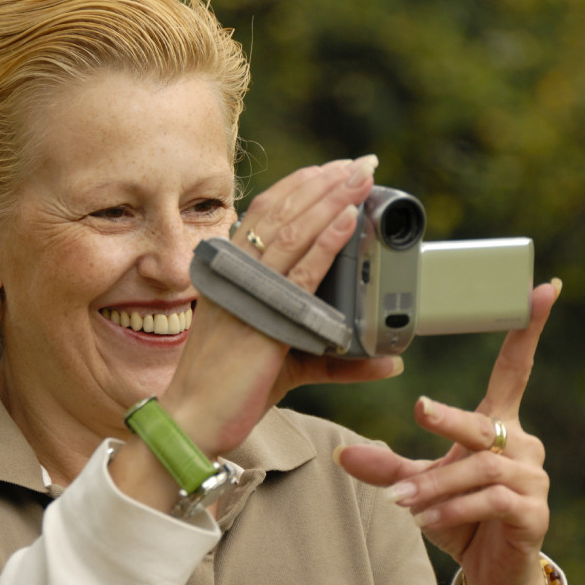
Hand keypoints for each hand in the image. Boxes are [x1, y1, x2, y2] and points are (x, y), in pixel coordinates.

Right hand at [161, 155, 401, 457]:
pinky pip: (298, 272)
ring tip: (361, 176)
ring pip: (293, 233)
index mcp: (232, 276)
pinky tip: (347, 217)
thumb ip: (338, 358)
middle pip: (282, 214)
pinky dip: (325, 241)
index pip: (265, 217)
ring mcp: (247, 294)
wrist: (195, 420)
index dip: (299, 189)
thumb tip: (390, 362)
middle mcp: (236, 276)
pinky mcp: (263, 319)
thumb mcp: (289, 364)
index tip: (332, 170)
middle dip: (324, 183)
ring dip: (330, 199)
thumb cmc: (231, 389)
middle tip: (360, 163)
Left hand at [334, 278, 561, 584]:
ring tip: (402, 501)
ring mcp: (532, 478)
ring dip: (436, 483)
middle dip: (448, 419)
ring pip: (480, 467)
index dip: (527, 330)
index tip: (543, 288)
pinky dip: (452, 509)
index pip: (514, 369)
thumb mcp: (417, 485)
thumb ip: (386, 466)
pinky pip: (491, 501)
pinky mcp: (533, 512)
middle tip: (420, 410)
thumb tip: (340, 452)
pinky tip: (425, 519)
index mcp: (497, 424)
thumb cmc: (458, 516)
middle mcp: (521, 443)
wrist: (490, 573)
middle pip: (482, 422)